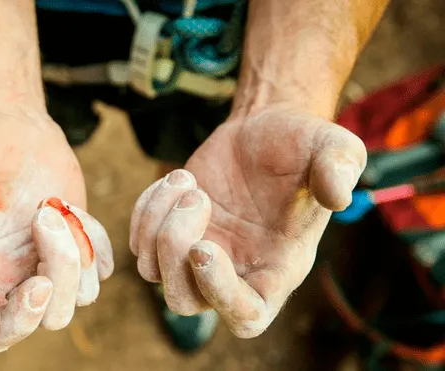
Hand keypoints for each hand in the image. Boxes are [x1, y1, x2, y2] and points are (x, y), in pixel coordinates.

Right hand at [0, 109, 113, 351]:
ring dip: (79, 253)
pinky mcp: (75, 246)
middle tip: (44, 215)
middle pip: (52, 317)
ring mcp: (47, 264)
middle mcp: (12, 277)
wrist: (14, 128)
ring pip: (82, 296)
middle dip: (61, 272)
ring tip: (53, 205)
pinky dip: (97, 242)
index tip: (38, 284)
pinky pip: (101, 268)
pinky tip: (72, 208)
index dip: (18, 325)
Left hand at [129, 106, 365, 336]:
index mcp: (277, 267)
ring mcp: (199, 252)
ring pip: (153, 273)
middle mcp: (235, 270)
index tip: (205, 246)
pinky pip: (139, 242)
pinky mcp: (173, 231)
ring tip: (185, 181)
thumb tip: (337, 195)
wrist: (264, 129)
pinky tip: (174, 180)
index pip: (246, 316)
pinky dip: (145, 212)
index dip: (220, 294)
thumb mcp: (332, 148)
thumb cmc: (302, 145)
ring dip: (157, 224)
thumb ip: (340, 168)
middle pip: (184, 301)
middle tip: (196, 198)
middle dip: (174, 250)